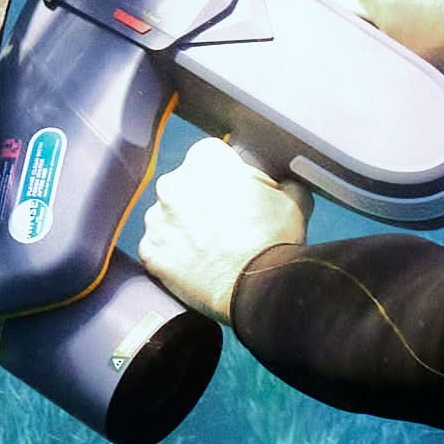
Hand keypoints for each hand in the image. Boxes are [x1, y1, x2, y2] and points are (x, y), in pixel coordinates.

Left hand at [130, 133, 309, 324]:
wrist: (256, 290)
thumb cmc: (273, 241)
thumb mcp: (293, 199)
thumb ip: (282, 182)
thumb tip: (284, 184)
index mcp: (205, 162)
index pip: (211, 154)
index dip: (227, 172)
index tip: (236, 190)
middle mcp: (172, 184)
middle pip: (186, 184)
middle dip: (202, 199)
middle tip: (226, 223)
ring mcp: (157, 219)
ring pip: (169, 216)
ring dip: (185, 226)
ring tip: (212, 248)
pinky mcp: (150, 252)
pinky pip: (159, 247)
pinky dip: (173, 254)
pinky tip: (196, 264)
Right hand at [336, 0, 443, 77]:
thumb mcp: (399, 55)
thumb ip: (366, 50)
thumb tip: (352, 53)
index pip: (331, 8)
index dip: (338, 31)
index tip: (351, 47)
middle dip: (368, 15)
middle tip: (388, 40)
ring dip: (391, 0)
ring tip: (416, 24)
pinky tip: (433, 7)